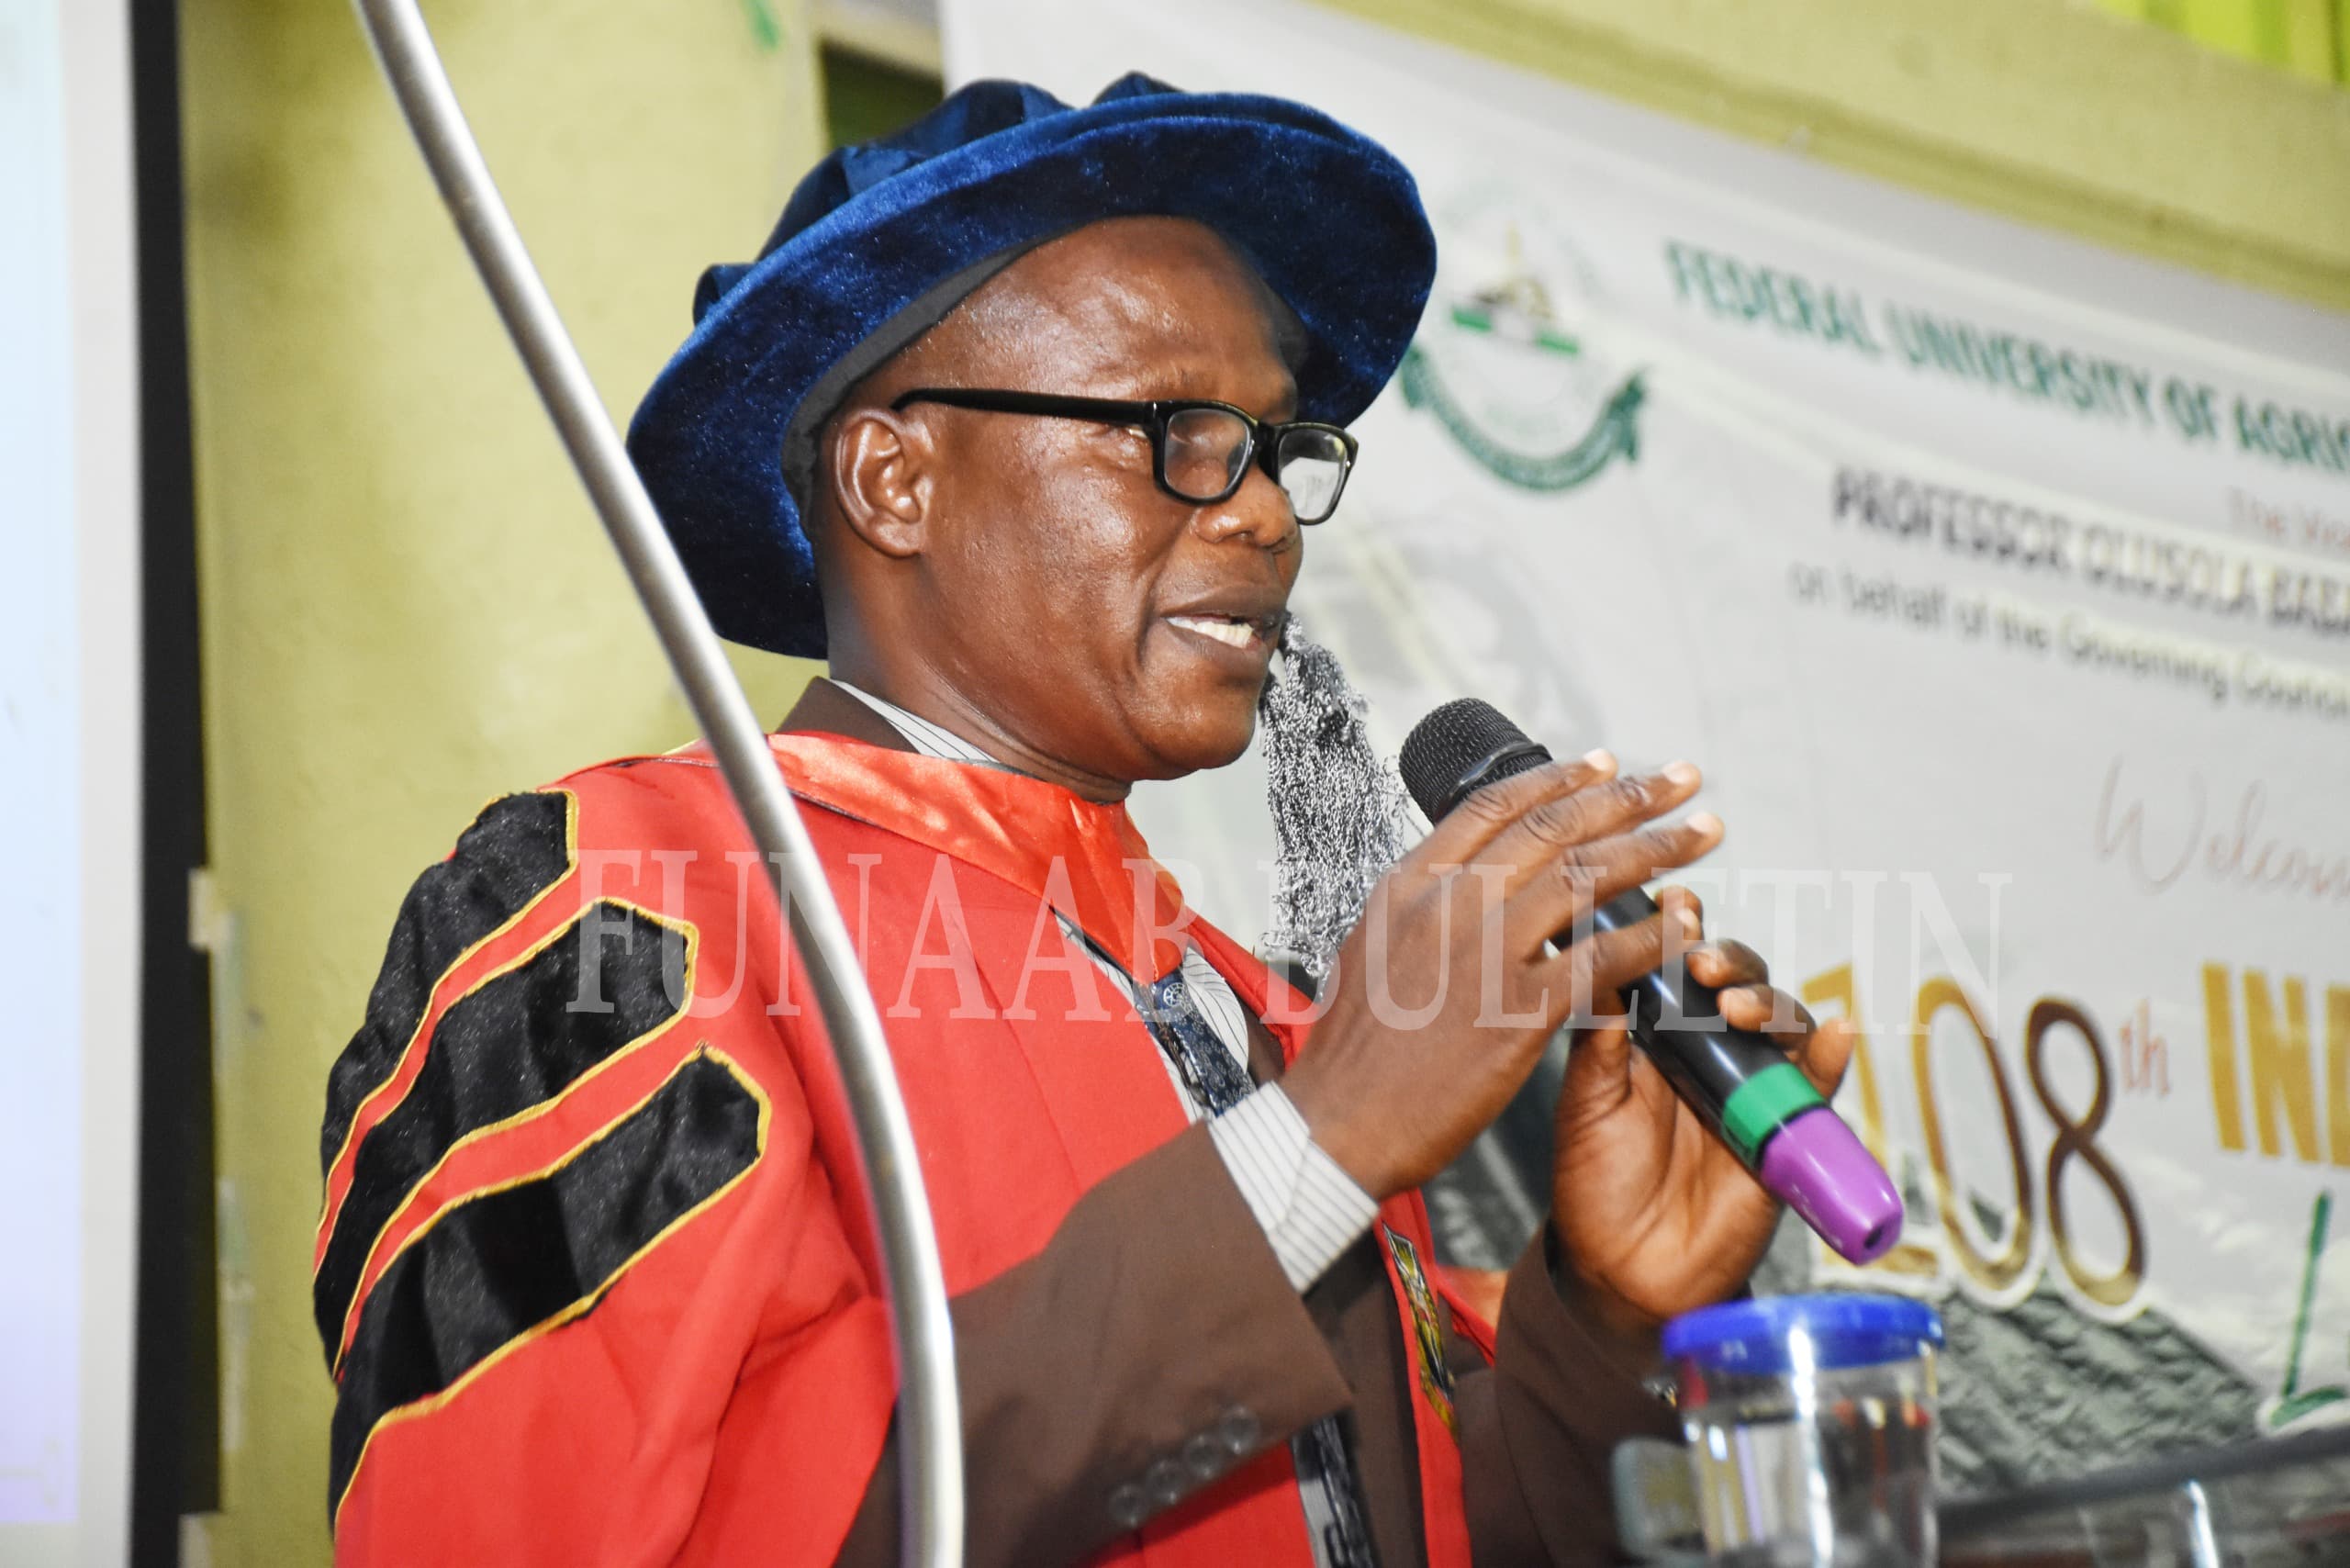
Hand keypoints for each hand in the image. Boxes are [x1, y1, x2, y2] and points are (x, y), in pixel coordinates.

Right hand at [1284, 752, 1720, 1200]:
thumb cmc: (1353, 1051)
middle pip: (1553, 827)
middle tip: (1680, 780)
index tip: (1606, 765)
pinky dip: (1652, 937)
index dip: (1559, 779)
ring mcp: (1483, 954)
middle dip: (1628, 796)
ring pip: (1585, 877)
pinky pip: (1603, 960)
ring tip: (1702, 834)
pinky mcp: (1516, 1013)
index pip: (1494, 806)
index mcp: (1409, 884)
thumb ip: (1424, 908)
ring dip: (1656, 850)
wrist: (1338, 1123)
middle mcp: (1447, 904)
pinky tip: (1685, 924)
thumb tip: (1466, 881)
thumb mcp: (1372, 947)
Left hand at [1550, 883, 1856, 1333]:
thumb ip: (1598, 1043)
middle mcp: (1708, 1052)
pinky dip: (1833, 1056)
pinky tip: (1836, 1033)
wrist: (1620, 1271)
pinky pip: (1819, 1086)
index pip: (1676, 969)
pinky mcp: (1784, 1132)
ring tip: (1738, 1009)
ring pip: (1781, 1024)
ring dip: (1769, 1003)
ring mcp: (1750, 1088)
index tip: (1675, 905)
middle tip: (1701, 964)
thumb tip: (1602, 970)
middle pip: (1737, 983)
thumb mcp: (1585, 1105)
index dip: (1680, 933)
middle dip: (1728, 962)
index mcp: (1654, 1036)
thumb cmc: (1595, 1181)